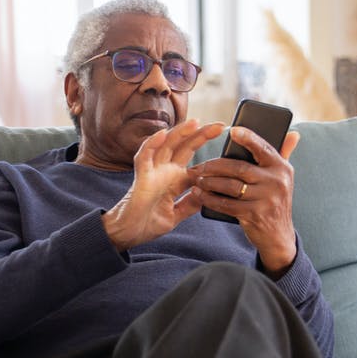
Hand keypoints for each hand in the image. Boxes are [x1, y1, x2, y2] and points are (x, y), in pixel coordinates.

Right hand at [102, 119, 224, 250]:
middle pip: (184, 146)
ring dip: (179, 133)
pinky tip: (162, 134)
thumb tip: (208, 193)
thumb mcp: (176, 214)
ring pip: (166, 145)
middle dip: (201, 134)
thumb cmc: (148, 223)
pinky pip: (145, 157)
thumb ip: (191, 203)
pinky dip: (152, 144)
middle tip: (221, 126)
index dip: (209, 153)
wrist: (129, 234)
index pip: (194, 159)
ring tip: (195, 123)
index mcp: (175, 179)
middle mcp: (165, 171)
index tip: (227, 143)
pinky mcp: (141, 177)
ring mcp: (153, 172)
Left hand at [190, 127, 300, 275]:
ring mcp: (265, 199)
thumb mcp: (284, 178)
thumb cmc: (275, 201)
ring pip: (230, 186)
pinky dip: (210, 199)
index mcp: (282, 168)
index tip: (232, 131)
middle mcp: (276, 182)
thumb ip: (285, 154)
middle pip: (239, 168)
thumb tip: (293, 133)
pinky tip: (200, 195)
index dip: (248, 138)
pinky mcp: (254, 215)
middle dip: (214, 166)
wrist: (279, 237)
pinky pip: (226, 204)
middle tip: (199, 166)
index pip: (263, 148)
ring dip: (209, 182)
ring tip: (196, 180)